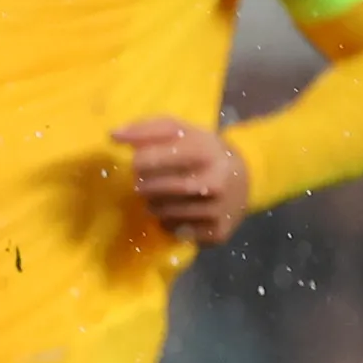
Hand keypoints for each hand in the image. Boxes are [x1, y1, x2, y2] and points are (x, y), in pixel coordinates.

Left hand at [112, 115, 253, 244]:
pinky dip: (169, 222)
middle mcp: (214, 181)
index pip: (150, 160)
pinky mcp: (217, 232)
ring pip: (162, 213)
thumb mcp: (182, 131)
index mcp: (205, 150)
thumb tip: (113, 134)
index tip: (140, 162)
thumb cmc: (204, 151)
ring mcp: (217, 210)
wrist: (248, 177)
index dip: (138, 162)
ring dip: (154, 205)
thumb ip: (147, 129)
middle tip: (147, 182)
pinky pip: (175, 230)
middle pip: (153, 189)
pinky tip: (178, 211)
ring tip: (162, 195)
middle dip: (144, 186)